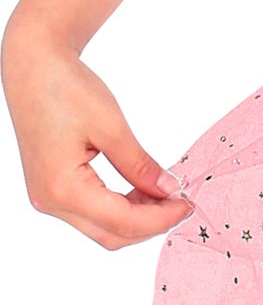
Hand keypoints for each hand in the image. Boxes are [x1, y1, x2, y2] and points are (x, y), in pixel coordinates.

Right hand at [2, 23, 195, 248]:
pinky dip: (118, 207)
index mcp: (63, 189)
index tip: (187, 204)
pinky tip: (142, 190)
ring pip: (99, 227)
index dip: (159, 218)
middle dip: (149, 224)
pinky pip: (89, 211)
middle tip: (182, 202)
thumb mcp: (111, 126)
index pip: (121, 222)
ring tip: (166, 194)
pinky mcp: (51, 188)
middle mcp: (50, 202)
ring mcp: (47, 197)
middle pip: (109, 233)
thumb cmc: (66, 91)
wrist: (33, 70)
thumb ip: (139, 164)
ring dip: (135, 217)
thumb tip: (168, 189)